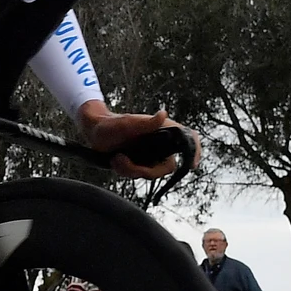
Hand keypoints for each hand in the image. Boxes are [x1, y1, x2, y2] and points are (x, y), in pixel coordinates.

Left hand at [76, 101, 200, 178]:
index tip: (193, 164)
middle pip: (166, 167)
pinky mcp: (142, 163)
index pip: (188, 139)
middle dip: (144, 169)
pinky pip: (139, 175)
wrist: (95, 132)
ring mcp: (152, 155)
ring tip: (117, 158)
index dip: (195, 151)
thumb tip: (163, 115)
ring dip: (131, 170)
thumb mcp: (127, 123)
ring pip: (151, 173)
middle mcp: (161, 144)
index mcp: (164, 130)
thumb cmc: (111, 124)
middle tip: (122, 160)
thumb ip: (145, 123)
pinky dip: (126, 171)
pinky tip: (116, 161)